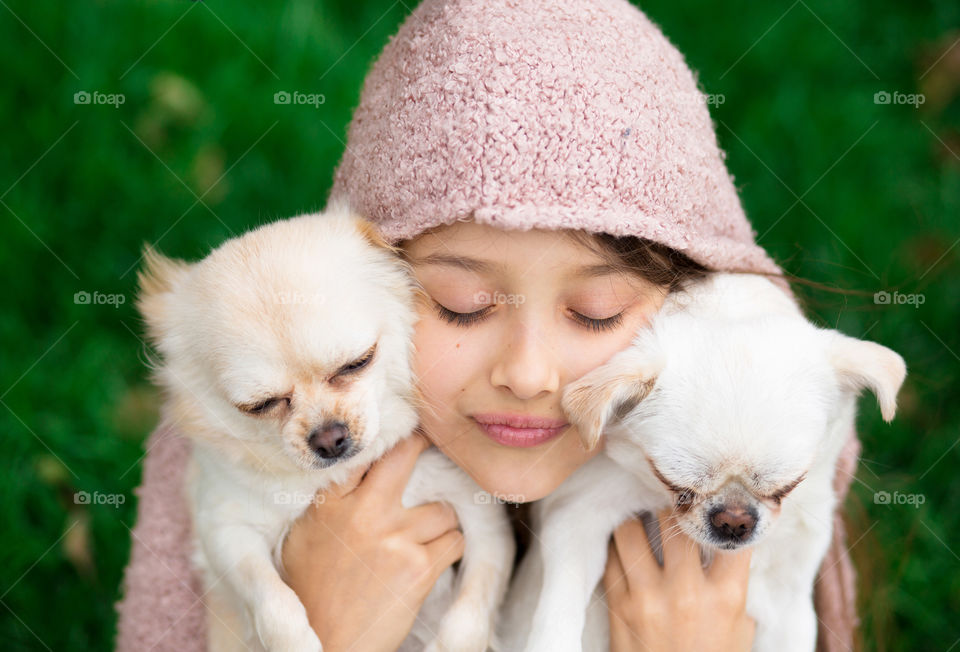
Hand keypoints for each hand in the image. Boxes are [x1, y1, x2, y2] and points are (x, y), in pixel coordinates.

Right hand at [280, 434, 464, 651]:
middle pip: (405, 455)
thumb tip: (353, 468)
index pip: (363, 452)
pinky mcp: (419, 567)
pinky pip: (454, 540)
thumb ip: (330, 502)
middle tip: (432, 441)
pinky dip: (450, 548)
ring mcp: (394, 538)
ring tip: (425, 538)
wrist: (324, 644)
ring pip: (442, 509)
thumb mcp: (304, 537)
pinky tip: (434, 557)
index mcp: (329, 504)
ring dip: (440, 523)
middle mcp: (363, 513)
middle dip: (422, 444)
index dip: (386, 437)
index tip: (400, 428)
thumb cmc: (310, 593)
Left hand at [603, 509, 754, 651]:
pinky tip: (624, 543)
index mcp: (725, 598)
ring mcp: (646, 598)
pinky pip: (610, 558)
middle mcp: (684, 593)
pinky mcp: (617, 606)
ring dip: (635, 519)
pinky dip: (617, 546)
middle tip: (670, 498)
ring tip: (641, 516)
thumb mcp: (738, 628)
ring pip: (628, 531)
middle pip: (673, 523)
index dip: (722, 514)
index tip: (715, 502)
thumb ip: (734, 585)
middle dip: (671, 506)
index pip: (727, 537)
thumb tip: (730, 540)